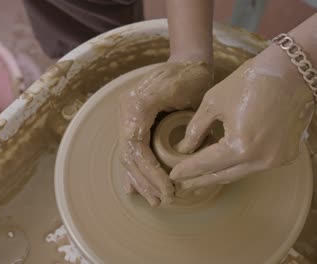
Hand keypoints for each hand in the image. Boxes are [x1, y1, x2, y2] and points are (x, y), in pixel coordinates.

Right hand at [119, 61, 211, 205]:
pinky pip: (133, 151)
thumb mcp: (180, 90)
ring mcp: (130, 119)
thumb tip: (153, 143)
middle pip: (130, 156)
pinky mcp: (138, 124)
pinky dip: (135, 171)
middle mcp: (127, 113)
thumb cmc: (189, 75)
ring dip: (140, 181)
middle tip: (162, 200)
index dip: (149, 172)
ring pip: (130, 157)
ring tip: (154, 200)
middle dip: (146, 181)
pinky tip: (134, 188)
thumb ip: (165, 113)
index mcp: (135, 106)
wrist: (189, 63)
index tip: (167, 188)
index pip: (136, 148)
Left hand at [170, 48, 314, 190]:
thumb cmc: (250, 81)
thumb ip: (196, 129)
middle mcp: (260, 160)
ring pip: (240, 172)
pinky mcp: (287, 155)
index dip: (188, 170)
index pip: (206, 164)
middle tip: (183, 184)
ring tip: (201, 176)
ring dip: (220, 173)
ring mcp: (276, 160)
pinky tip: (227, 164)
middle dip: (201, 179)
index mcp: (240, 146)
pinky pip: (257, 165)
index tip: (174, 175)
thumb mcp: (214, 101)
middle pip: (223, 175)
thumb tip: (184, 148)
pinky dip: (240, 165)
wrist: (293, 72)